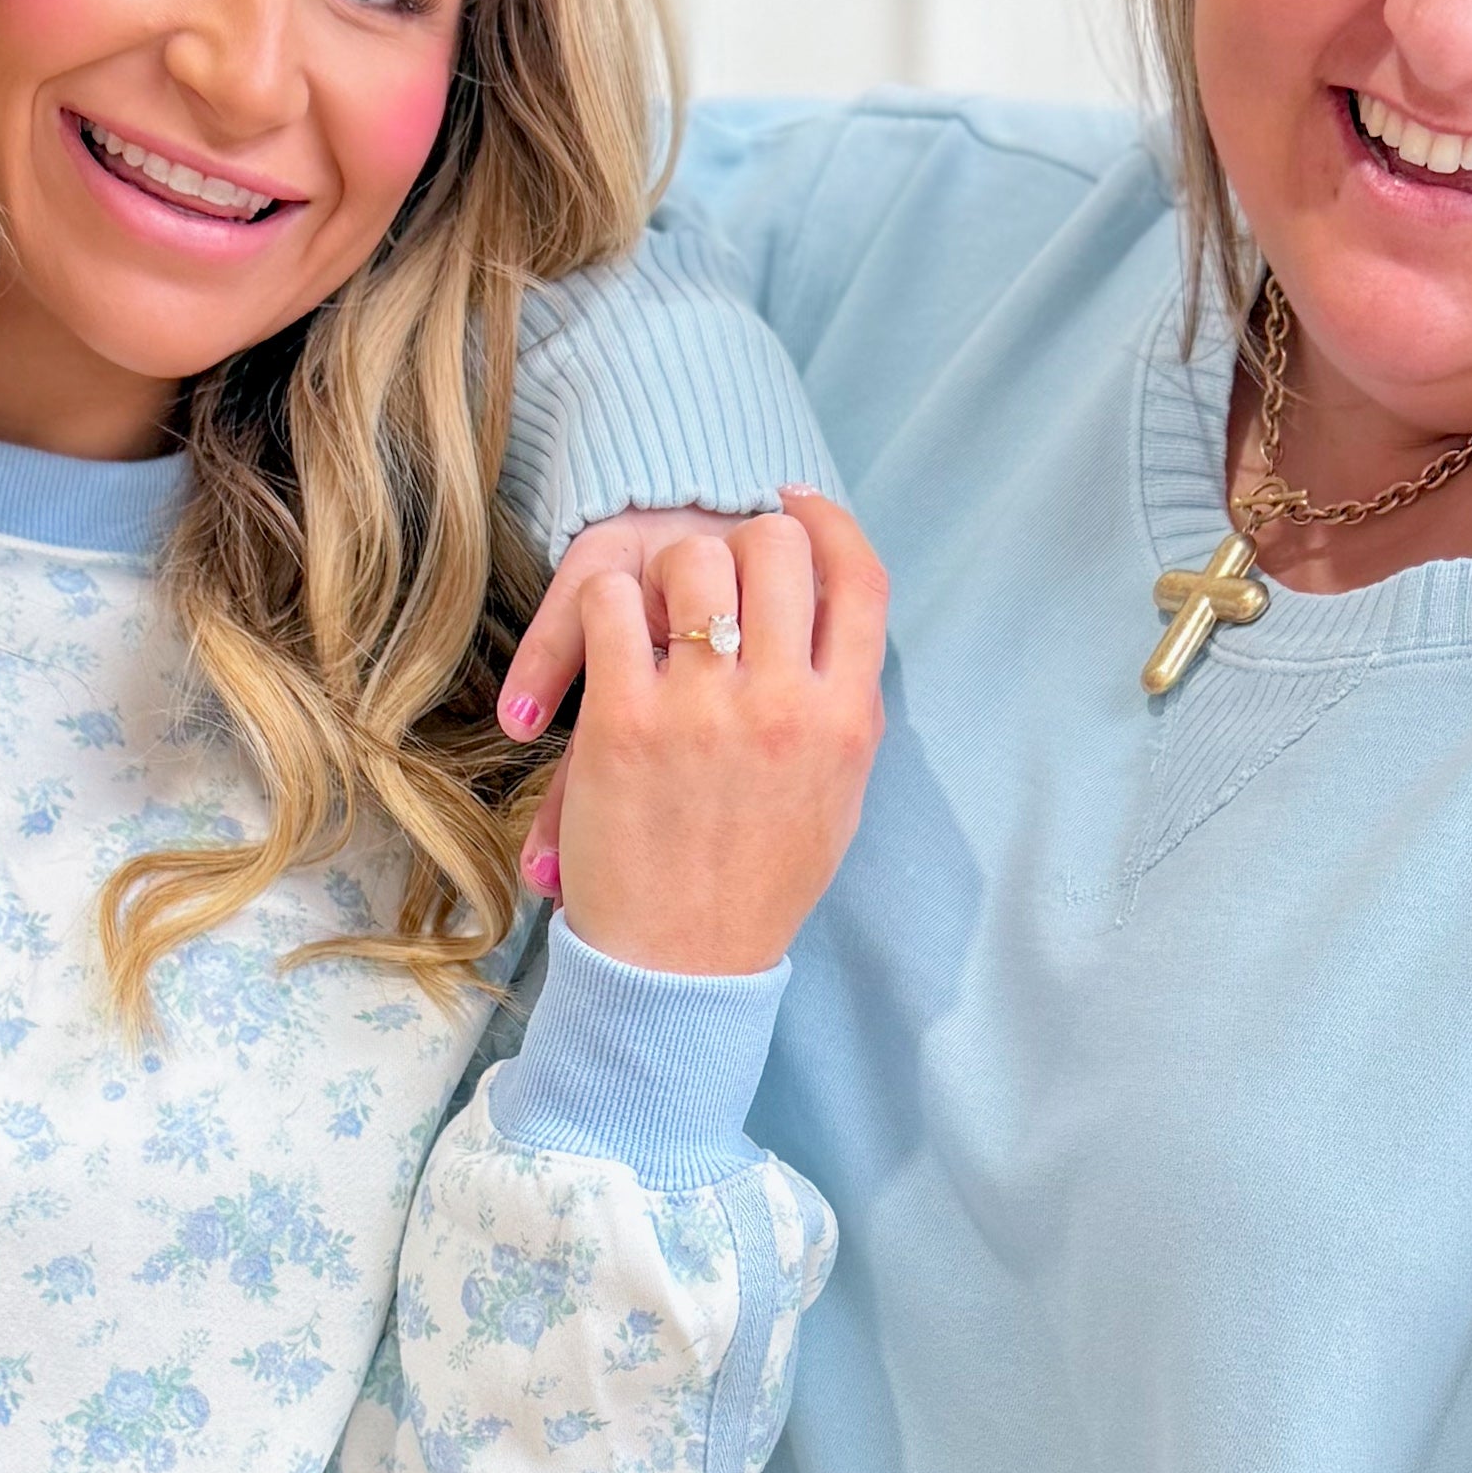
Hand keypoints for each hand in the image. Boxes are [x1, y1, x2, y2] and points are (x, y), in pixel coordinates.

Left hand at [494, 497, 885, 973]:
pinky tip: (611, 634)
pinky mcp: (623, 723)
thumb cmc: (757, 885)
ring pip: (694, 562)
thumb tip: (838, 632)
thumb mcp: (836, 799)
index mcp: (846, 721)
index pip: (861, 580)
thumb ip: (844, 712)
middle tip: (715, 563)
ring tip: (658, 604)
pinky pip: (614, 607)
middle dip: (742, 538)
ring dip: (671, 567)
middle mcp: (783, 706)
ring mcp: (703, 711)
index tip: (793, 504)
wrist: (681, 968)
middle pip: (777, 548)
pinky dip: (610, 605)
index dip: (828, 522)